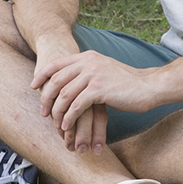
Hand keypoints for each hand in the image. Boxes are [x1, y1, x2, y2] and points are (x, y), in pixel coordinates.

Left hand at [32, 51, 157, 153]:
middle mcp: (88, 63)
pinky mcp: (99, 90)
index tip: (34, 86)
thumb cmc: (126, 82)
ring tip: (56, 123)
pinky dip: (69, 117)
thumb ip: (87, 70)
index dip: (42, 75)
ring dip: (58, 112)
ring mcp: (93, 75)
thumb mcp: (103, 69)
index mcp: (86, 57)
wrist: (148, 86)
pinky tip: (67, 126)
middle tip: (42, 112)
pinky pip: (76, 106)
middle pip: (56, 80)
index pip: (56, 64)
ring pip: (65, 95)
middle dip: (46, 98)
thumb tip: (69, 80)